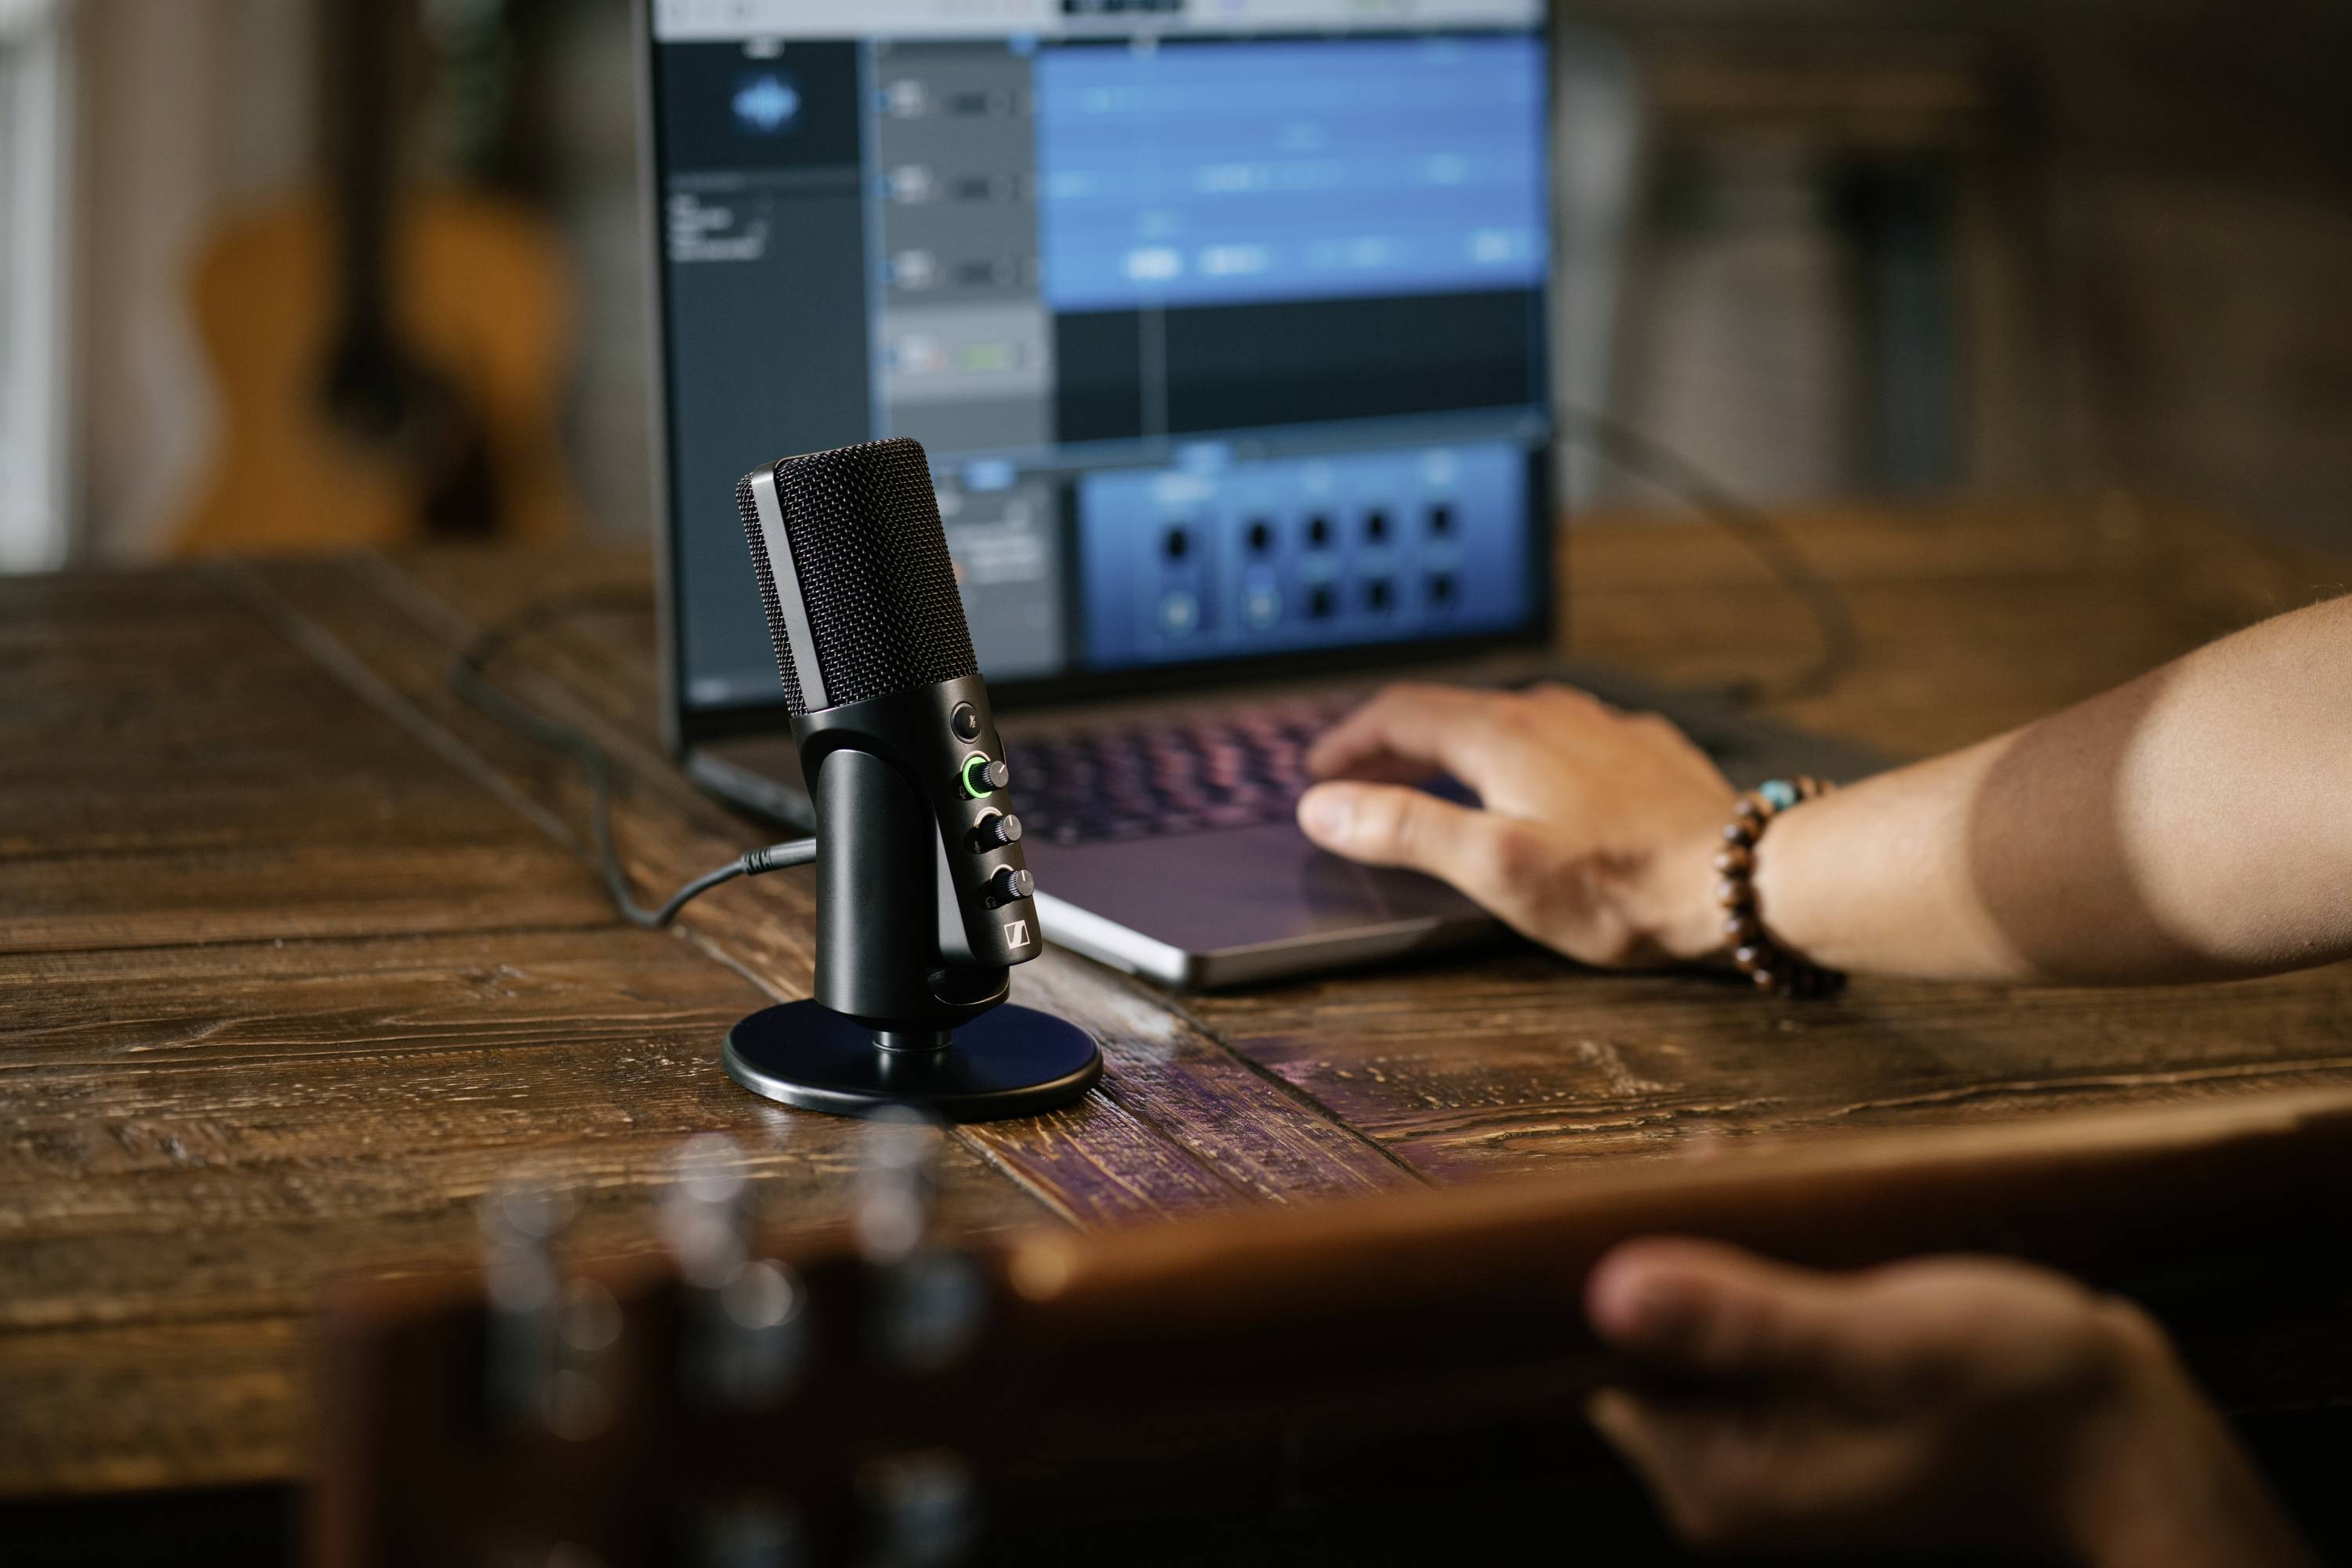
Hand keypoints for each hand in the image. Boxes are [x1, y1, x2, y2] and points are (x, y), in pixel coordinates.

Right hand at [1296, 682, 1734, 966]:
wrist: (1736, 879)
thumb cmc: (1617, 885)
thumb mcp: (1491, 867)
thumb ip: (1403, 830)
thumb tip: (1324, 806)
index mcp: (1500, 734)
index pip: (1399, 713)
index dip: (1349, 742)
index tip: (1320, 773)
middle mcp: (1549, 714)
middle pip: (1450, 712)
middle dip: (1394, 746)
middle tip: (1360, 784)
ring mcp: (1601, 728)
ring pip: (1508, 721)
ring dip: (1458, 748)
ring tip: (1438, 784)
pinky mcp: (1642, 752)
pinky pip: (1564, 739)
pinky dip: (1523, 757)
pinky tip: (1537, 789)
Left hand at [1584, 1238, 2316, 1565]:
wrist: (2133, 1441)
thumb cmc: (2021, 1401)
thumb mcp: (1877, 1344)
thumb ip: (1745, 1319)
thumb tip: (1611, 1292)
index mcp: (1723, 1481)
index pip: (1598, 1366)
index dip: (1604, 1275)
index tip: (1620, 1194)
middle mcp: (1736, 1475)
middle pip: (1648, 1339)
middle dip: (1664, 1248)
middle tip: (1695, 1162)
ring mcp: (1778, 1442)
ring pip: (1703, 1317)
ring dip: (1715, 1243)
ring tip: (1741, 1170)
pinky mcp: (1819, 1405)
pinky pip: (1756, 1319)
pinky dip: (1762, 1259)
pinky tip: (1785, 1200)